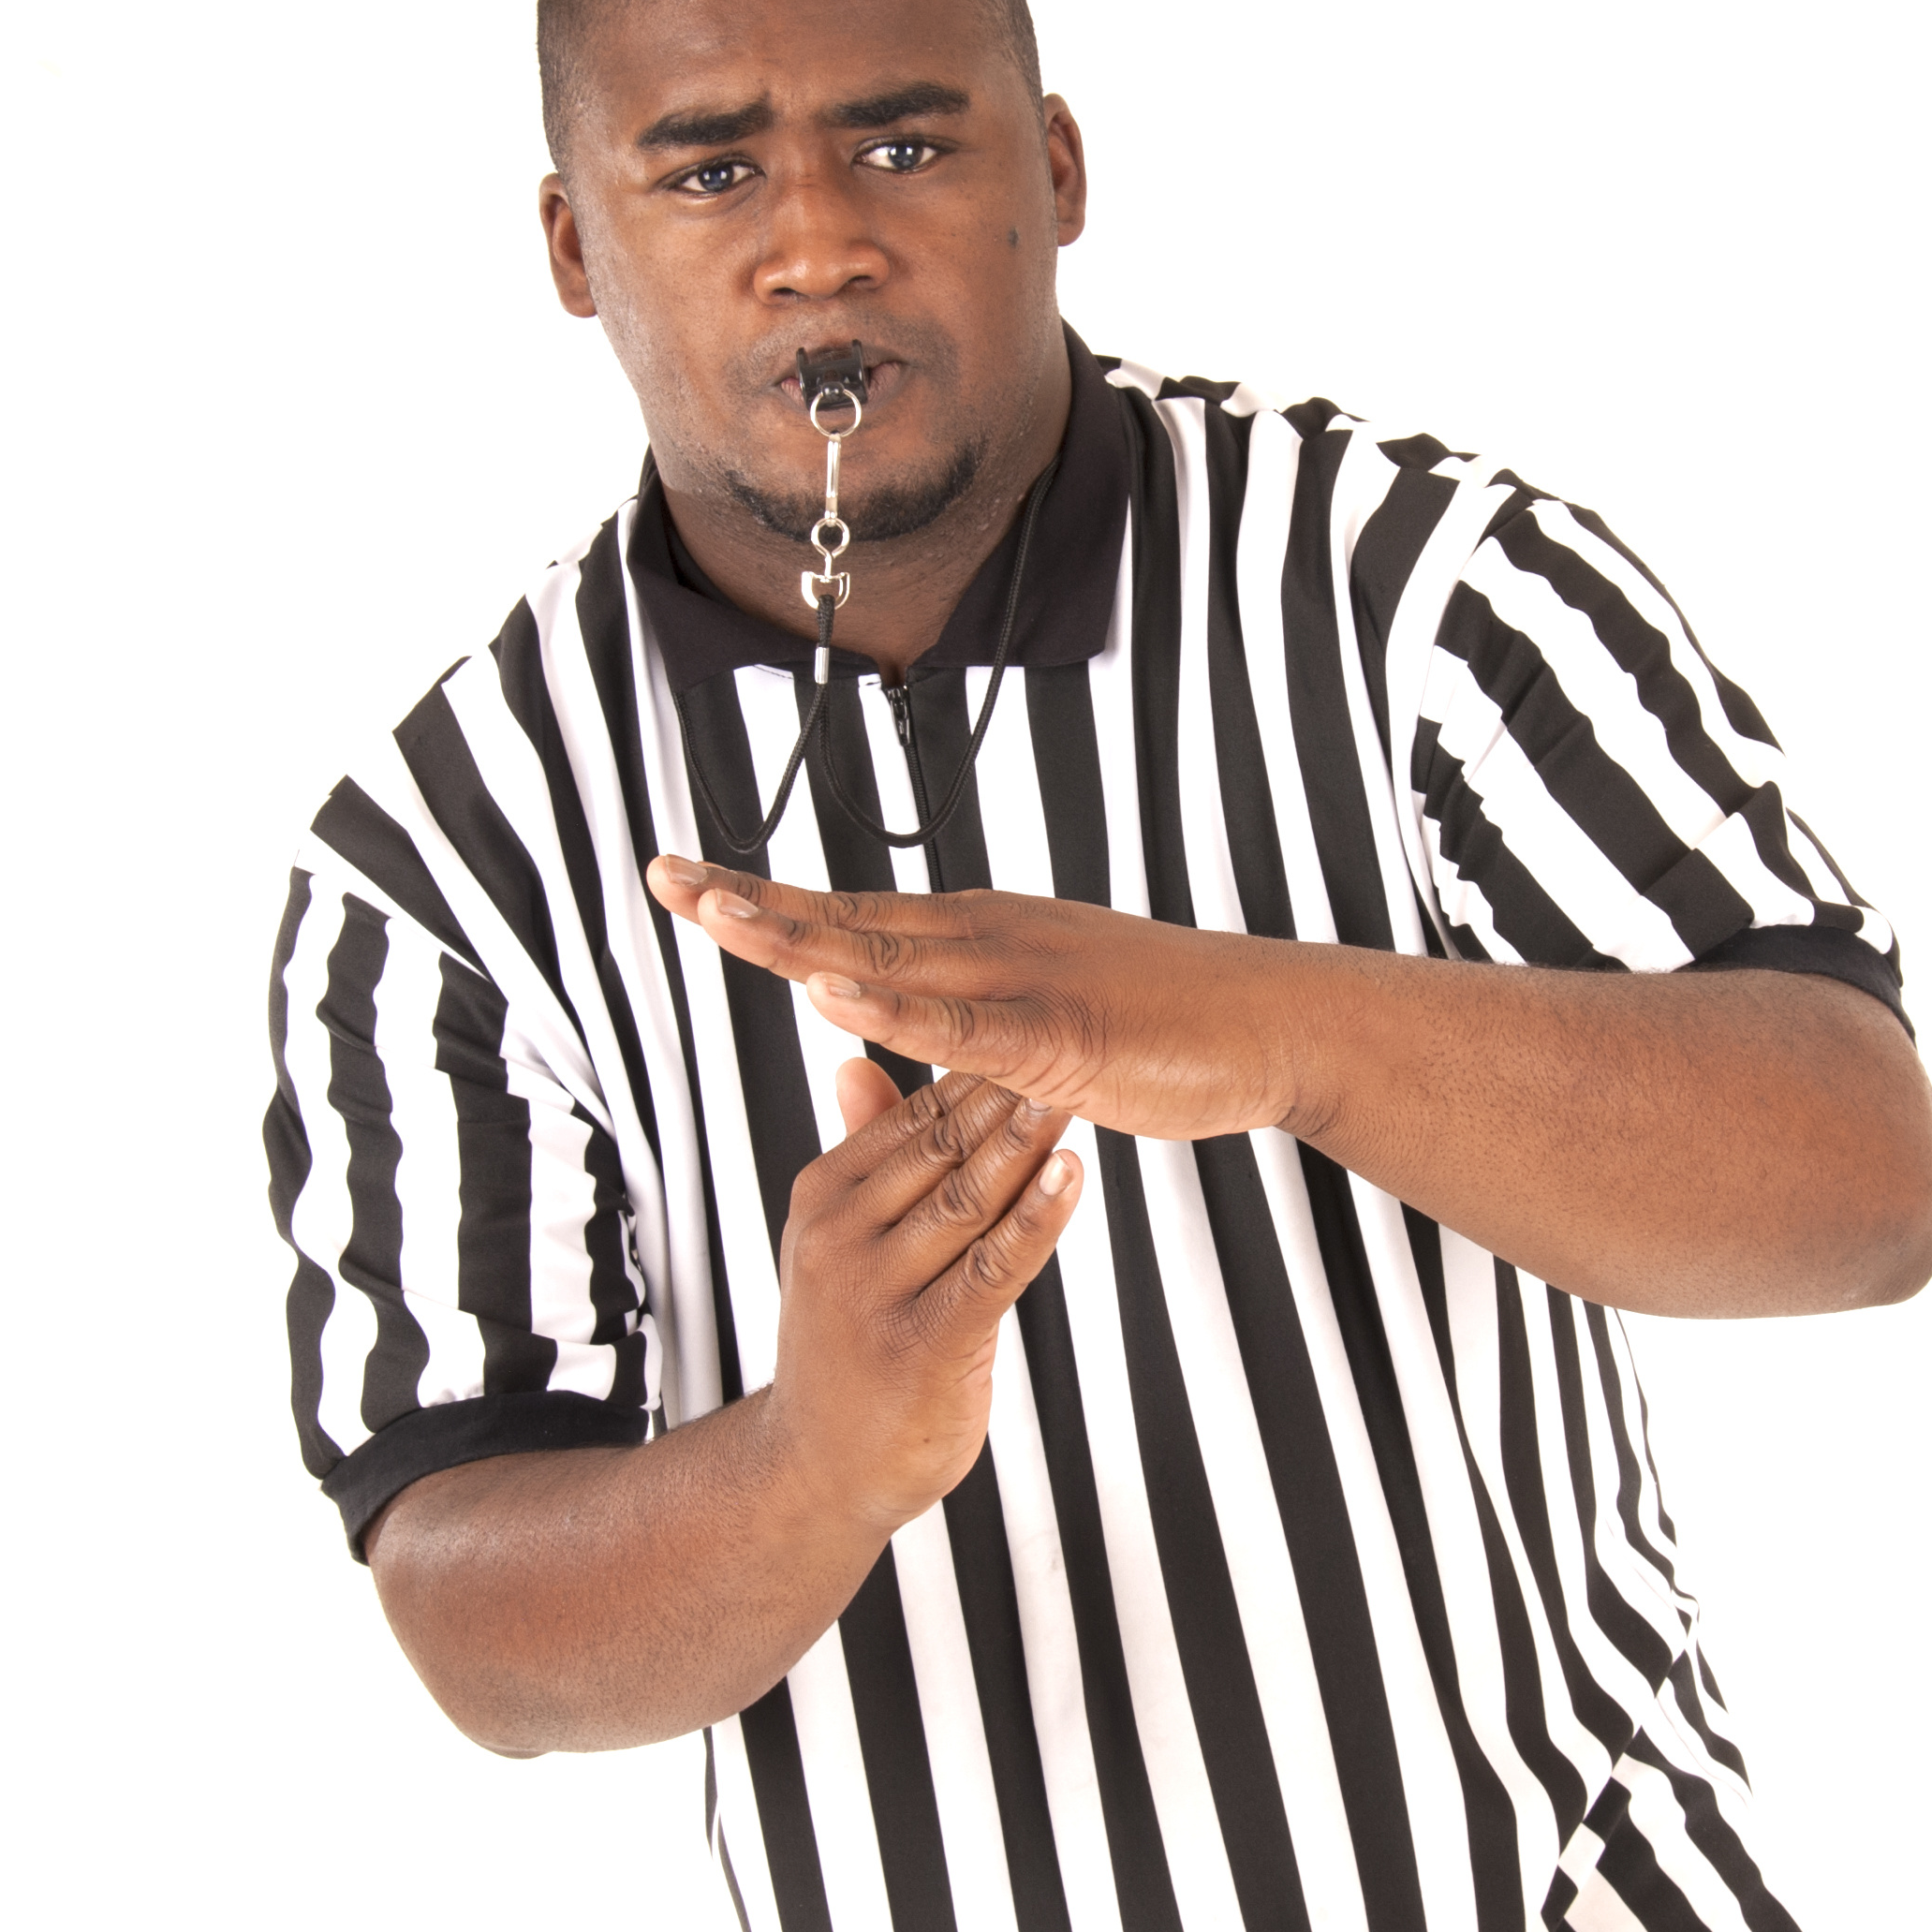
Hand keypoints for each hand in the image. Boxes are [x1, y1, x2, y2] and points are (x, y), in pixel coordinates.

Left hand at [647, 857, 1314, 1141]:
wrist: (1271, 1023)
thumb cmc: (1163, 1029)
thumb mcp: (1037, 1034)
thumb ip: (955, 1044)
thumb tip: (886, 1052)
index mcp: (975, 937)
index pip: (847, 915)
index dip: (761, 901)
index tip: (681, 881)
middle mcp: (985, 940)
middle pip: (844, 920)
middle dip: (748, 904)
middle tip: (661, 878)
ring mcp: (1020, 980)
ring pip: (887, 958)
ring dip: (797, 938)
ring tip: (716, 919)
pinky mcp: (1058, 1031)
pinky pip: (959, 1024)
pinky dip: (890, 1007)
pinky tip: (831, 993)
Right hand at [768, 1058, 1083, 1538]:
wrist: (817, 1473)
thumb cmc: (850, 1350)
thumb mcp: (843, 1242)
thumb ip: (865, 1155)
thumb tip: (857, 1060)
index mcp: (825, 1197)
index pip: (912, 1111)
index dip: (978, 1061)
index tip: (1035, 1012)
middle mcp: (841, 1236)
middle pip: (942, 1144)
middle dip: (1008, 1088)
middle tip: (1071, 1028)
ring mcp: (877, 1291)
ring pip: (969, 1196)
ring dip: (1028, 1141)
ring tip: (1078, 1087)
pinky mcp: (924, 1344)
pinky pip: (993, 1265)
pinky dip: (1038, 1217)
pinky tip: (1073, 1174)